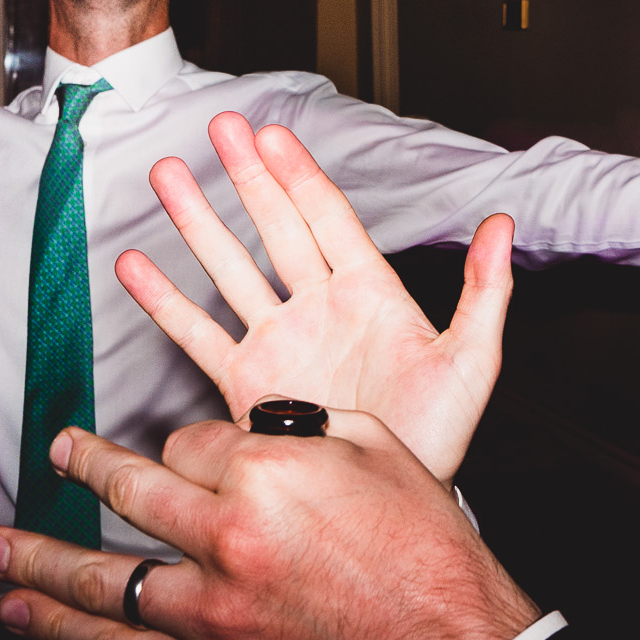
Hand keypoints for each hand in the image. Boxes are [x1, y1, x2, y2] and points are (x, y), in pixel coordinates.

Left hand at [0, 415, 541, 639]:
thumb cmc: (424, 553)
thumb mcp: (375, 449)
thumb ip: (300, 428)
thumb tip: (251, 428)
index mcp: (266, 473)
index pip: (191, 440)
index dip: (194, 442)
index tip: (200, 451)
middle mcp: (226, 536)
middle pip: (131, 490)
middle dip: (85, 468)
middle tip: (57, 456)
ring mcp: (210, 607)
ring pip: (101, 575)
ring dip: (37, 557)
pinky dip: (62, 631)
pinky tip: (24, 615)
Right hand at [116, 112, 512, 483]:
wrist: (387, 512)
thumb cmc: (437, 438)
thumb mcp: (470, 363)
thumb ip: (485, 292)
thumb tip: (503, 225)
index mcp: (371, 295)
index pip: (328, 218)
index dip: (299, 174)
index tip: (272, 133)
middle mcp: (319, 310)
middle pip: (274, 226)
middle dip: (246, 176)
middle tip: (219, 127)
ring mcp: (280, 343)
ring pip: (230, 268)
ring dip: (199, 223)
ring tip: (167, 177)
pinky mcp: (246, 385)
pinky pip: (198, 333)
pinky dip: (166, 301)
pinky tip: (137, 267)